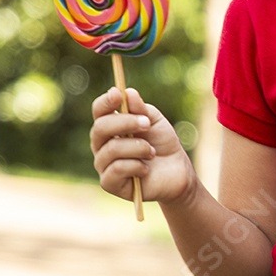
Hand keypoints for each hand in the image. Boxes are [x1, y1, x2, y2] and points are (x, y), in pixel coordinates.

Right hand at [90, 85, 195, 207]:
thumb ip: (141, 109)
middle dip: (125, 123)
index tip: (117, 94)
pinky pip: (117, 169)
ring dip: (138, 147)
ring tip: (152, 152)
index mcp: (110, 127)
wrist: (176, 173)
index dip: (105, 102)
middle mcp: (102, 145)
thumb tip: (128, 92)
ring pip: (111, 149)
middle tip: (146, 124)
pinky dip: (136, 166)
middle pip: (100, 128)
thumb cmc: (162, 145)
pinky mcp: (109, 183)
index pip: (99, 111)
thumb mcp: (155, 122)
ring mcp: (104, 165)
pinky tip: (146, 169)